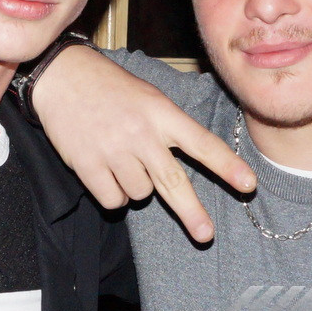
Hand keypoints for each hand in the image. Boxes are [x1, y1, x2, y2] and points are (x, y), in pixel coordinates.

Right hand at [31, 45, 255, 242]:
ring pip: (140, 194)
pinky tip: (104, 169)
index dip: (226, 165)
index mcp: (161, 113)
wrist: (63, 76)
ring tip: (121, 158)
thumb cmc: (111, 88)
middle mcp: (141, 133)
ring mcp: (113, 150)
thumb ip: (168, 127)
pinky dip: (112, 194)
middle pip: (173, 182)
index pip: (201, 142)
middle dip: (191, 212)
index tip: (248, 184)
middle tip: (206, 234)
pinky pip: (113, 200)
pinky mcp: (88, 165)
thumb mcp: (148, 96)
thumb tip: (186, 166)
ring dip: (136, 186)